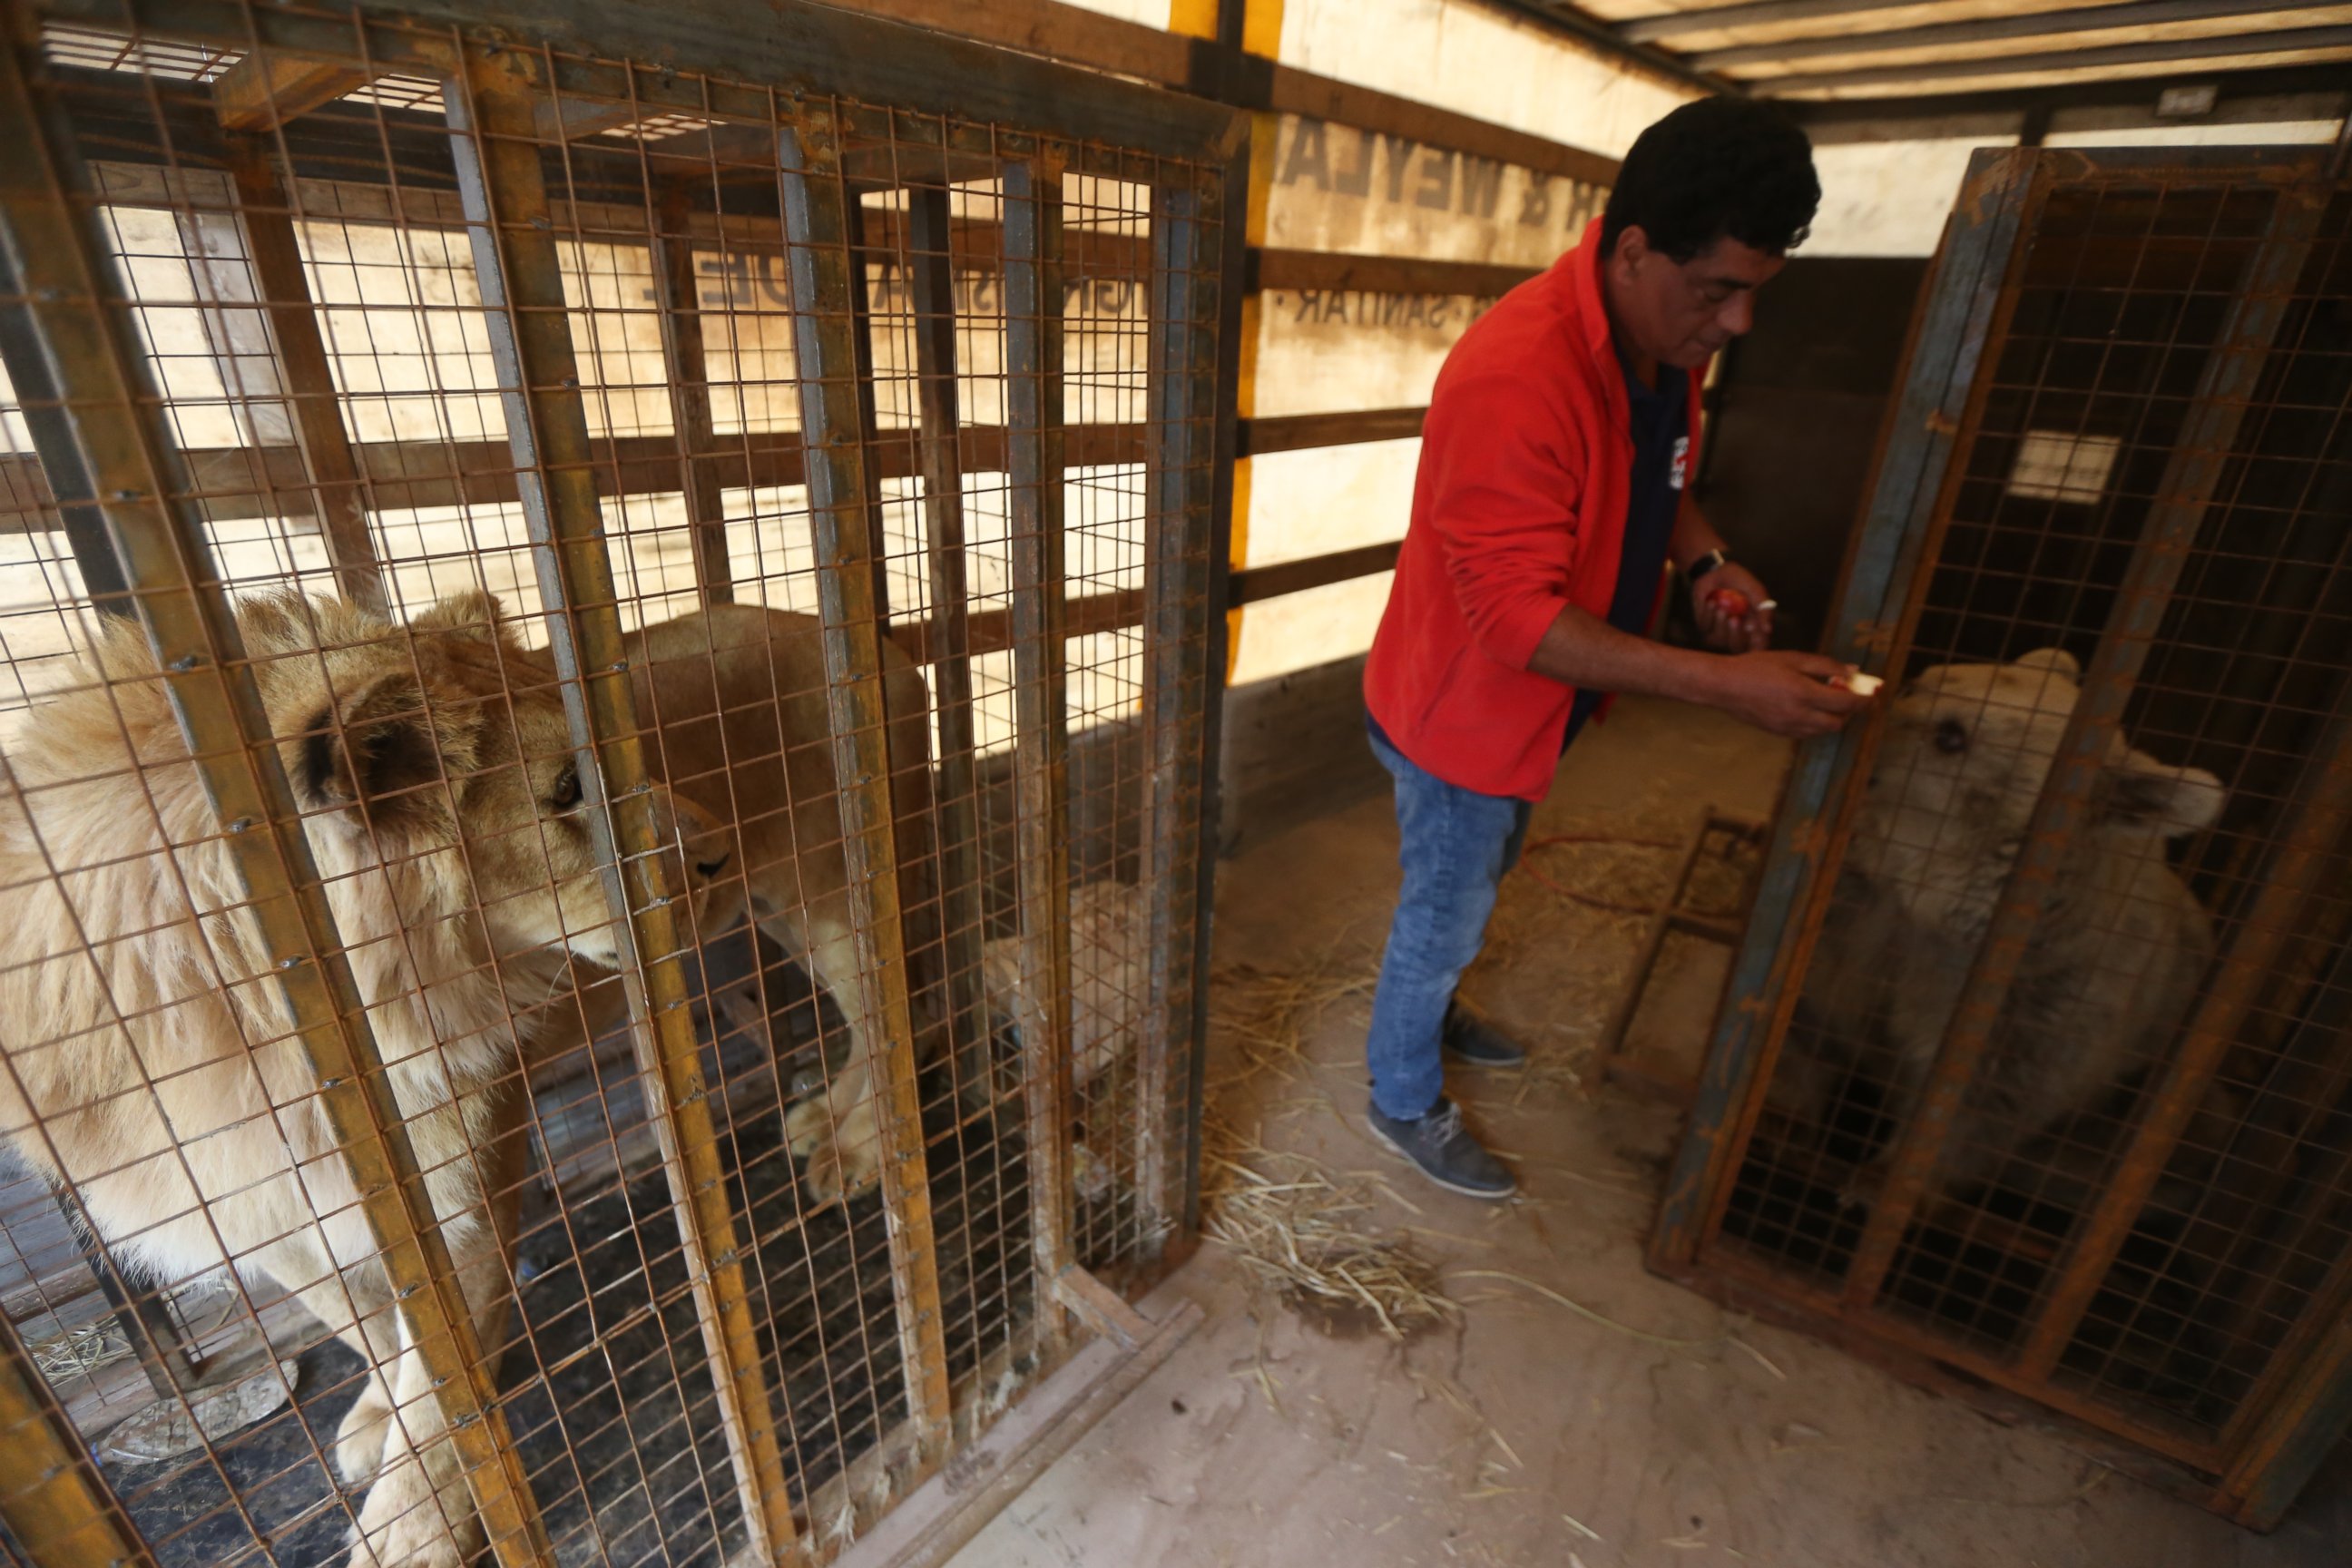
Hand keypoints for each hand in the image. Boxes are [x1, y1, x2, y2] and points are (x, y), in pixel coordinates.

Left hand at [1691, 562, 1773, 652]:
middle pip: (1738, 647)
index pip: (1758, 646)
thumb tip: (1768, 630)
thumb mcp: (1755, 591)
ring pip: (1720, 639)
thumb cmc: (1740, 581)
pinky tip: (1711, 602)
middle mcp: (1738, 633)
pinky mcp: (1705, 626)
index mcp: (1755, 627)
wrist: (1716, 571)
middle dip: (1735, 634)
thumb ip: (1763, 609)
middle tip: (1735, 619)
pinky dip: (1708, 614)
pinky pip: (1705, 627)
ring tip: (1721, 606)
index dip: (1756, 645)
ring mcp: (1720, 632)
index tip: (1754, 632)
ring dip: (1720, 622)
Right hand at [1709, 650, 1871, 738]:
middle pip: (1839, 722)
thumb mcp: (1793, 658)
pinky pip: (1807, 733)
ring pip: (1824, 731)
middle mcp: (1800, 715)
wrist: (1724, 686)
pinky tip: (1808, 708)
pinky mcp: (1780, 733)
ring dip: (1832, 718)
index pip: (1847, 703)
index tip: (1873, 695)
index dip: (1865, 700)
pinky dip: (1816, 723)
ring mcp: (1789, 727)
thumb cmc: (1757, 666)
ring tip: (1826, 700)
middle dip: (1848, 711)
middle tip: (1847, 695)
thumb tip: (1852, 670)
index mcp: (1805, 693)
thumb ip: (1825, 665)